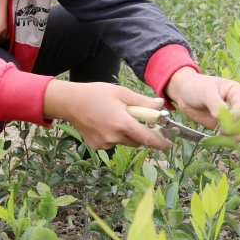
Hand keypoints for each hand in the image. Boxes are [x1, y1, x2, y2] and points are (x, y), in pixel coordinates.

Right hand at [43, 80, 171, 150]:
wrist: (70, 102)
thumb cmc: (96, 94)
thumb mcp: (121, 93)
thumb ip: (142, 102)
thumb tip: (159, 105)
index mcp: (123, 123)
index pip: (148, 138)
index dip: (161, 143)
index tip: (169, 144)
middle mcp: (114, 137)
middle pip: (137, 141)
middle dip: (141, 133)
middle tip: (135, 120)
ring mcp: (104, 143)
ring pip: (125, 142)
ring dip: (126, 134)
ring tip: (115, 117)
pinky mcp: (96, 146)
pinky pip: (112, 143)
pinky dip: (114, 136)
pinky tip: (104, 123)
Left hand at [164, 67, 239, 141]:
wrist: (184, 93)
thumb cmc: (196, 86)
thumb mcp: (205, 91)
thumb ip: (215, 103)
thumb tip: (221, 116)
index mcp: (236, 92)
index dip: (236, 116)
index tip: (224, 122)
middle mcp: (237, 105)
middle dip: (237, 129)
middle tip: (223, 132)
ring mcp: (231, 117)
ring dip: (236, 137)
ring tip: (223, 139)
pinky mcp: (223, 126)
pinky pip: (232, 137)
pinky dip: (230, 142)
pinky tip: (222, 145)